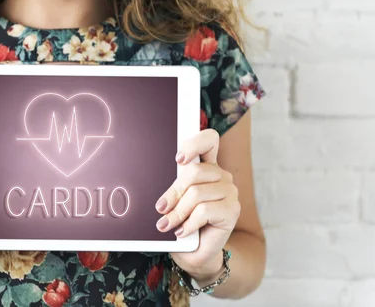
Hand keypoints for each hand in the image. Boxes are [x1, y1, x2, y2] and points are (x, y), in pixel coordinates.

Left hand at [154, 129, 239, 282]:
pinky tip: (182, 231)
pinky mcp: (232, 211)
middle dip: (174, 192)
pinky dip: (188, 223)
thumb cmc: (183, 223)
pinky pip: (204, 211)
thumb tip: (163, 196)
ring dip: (178, 212)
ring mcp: (229, 193)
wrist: (195, 252)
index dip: (194, 144)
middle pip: (195, 171)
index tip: (178, 159)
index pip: (209, 140)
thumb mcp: (175, 201)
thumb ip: (174, 189)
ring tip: (168, 224)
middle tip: (161, 209)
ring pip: (196, 194)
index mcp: (207, 166)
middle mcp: (221, 176)